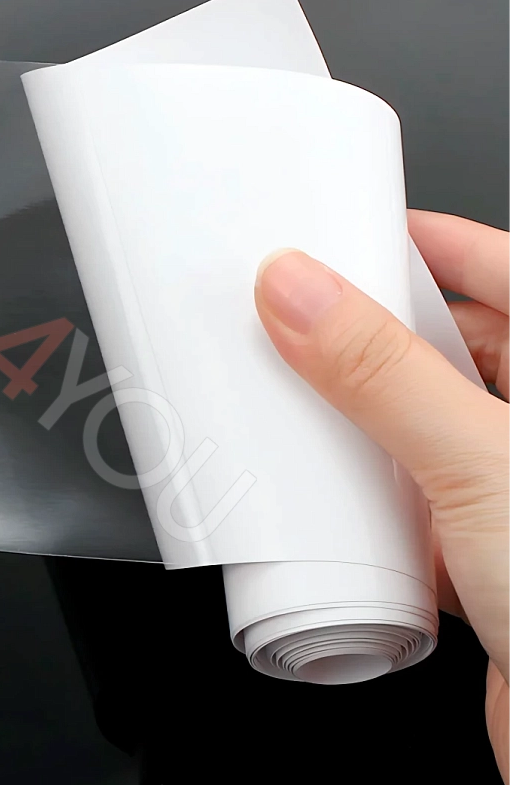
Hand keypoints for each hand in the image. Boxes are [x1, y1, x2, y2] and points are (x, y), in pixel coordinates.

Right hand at [255, 210, 509, 784]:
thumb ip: (384, 371)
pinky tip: (326, 489)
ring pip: (421, 426)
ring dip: (358, 417)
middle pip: (450, 346)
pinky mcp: (482, 558)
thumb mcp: (481, 463)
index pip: (500, 269)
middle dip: (372, 329)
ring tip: (295, 391)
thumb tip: (300, 291)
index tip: (348, 227)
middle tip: (297, 311)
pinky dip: (363, 492)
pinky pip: (408, 499)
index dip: (426, 240)